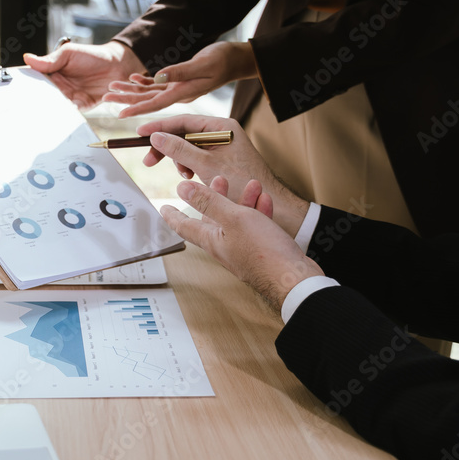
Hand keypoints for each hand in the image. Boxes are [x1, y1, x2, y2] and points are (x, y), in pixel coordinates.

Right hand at [23, 41, 145, 109]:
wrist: (117, 65)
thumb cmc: (92, 55)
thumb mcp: (68, 54)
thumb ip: (49, 60)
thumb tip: (27, 58)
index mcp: (52, 73)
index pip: (36, 80)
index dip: (27, 86)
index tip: (16, 92)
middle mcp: (59, 86)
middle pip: (44, 96)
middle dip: (34, 102)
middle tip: (23, 109)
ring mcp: (69, 97)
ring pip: (55, 105)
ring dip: (48, 110)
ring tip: (37, 116)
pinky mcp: (81, 105)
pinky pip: (71, 111)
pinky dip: (65, 115)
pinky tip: (59, 116)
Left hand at [102, 42, 257, 116]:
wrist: (234, 59)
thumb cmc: (222, 60)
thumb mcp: (202, 64)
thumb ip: (180, 71)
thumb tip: (158, 76)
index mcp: (183, 93)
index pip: (156, 104)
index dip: (138, 109)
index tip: (120, 114)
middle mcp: (178, 95)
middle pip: (147, 100)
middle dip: (126, 99)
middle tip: (105, 95)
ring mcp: (178, 90)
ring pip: (150, 93)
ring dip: (131, 90)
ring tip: (112, 86)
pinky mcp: (179, 82)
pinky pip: (158, 86)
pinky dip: (145, 82)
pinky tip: (134, 78)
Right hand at [140, 115, 308, 236]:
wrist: (268, 202)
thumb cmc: (243, 182)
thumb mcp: (205, 165)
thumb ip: (179, 149)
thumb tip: (156, 137)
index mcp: (222, 126)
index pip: (184, 120)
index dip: (160, 127)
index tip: (141, 134)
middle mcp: (222, 132)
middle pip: (184, 133)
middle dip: (167, 148)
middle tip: (150, 160)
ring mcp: (222, 146)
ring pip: (189, 148)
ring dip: (180, 161)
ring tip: (184, 175)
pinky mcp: (222, 159)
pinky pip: (198, 158)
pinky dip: (190, 168)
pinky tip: (191, 178)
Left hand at [162, 178, 322, 311]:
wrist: (294, 279)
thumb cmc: (263, 252)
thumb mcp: (233, 218)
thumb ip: (209, 202)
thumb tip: (182, 189)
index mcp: (212, 240)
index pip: (184, 226)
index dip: (173, 215)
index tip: (164, 208)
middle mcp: (225, 247)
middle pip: (213, 219)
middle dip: (216, 197)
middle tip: (218, 179)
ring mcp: (244, 250)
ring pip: (238, 221)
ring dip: (243, 200)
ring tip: (252, 184)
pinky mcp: (262, 252)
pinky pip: (256, 228)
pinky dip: (259, 212)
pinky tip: (266, 200)